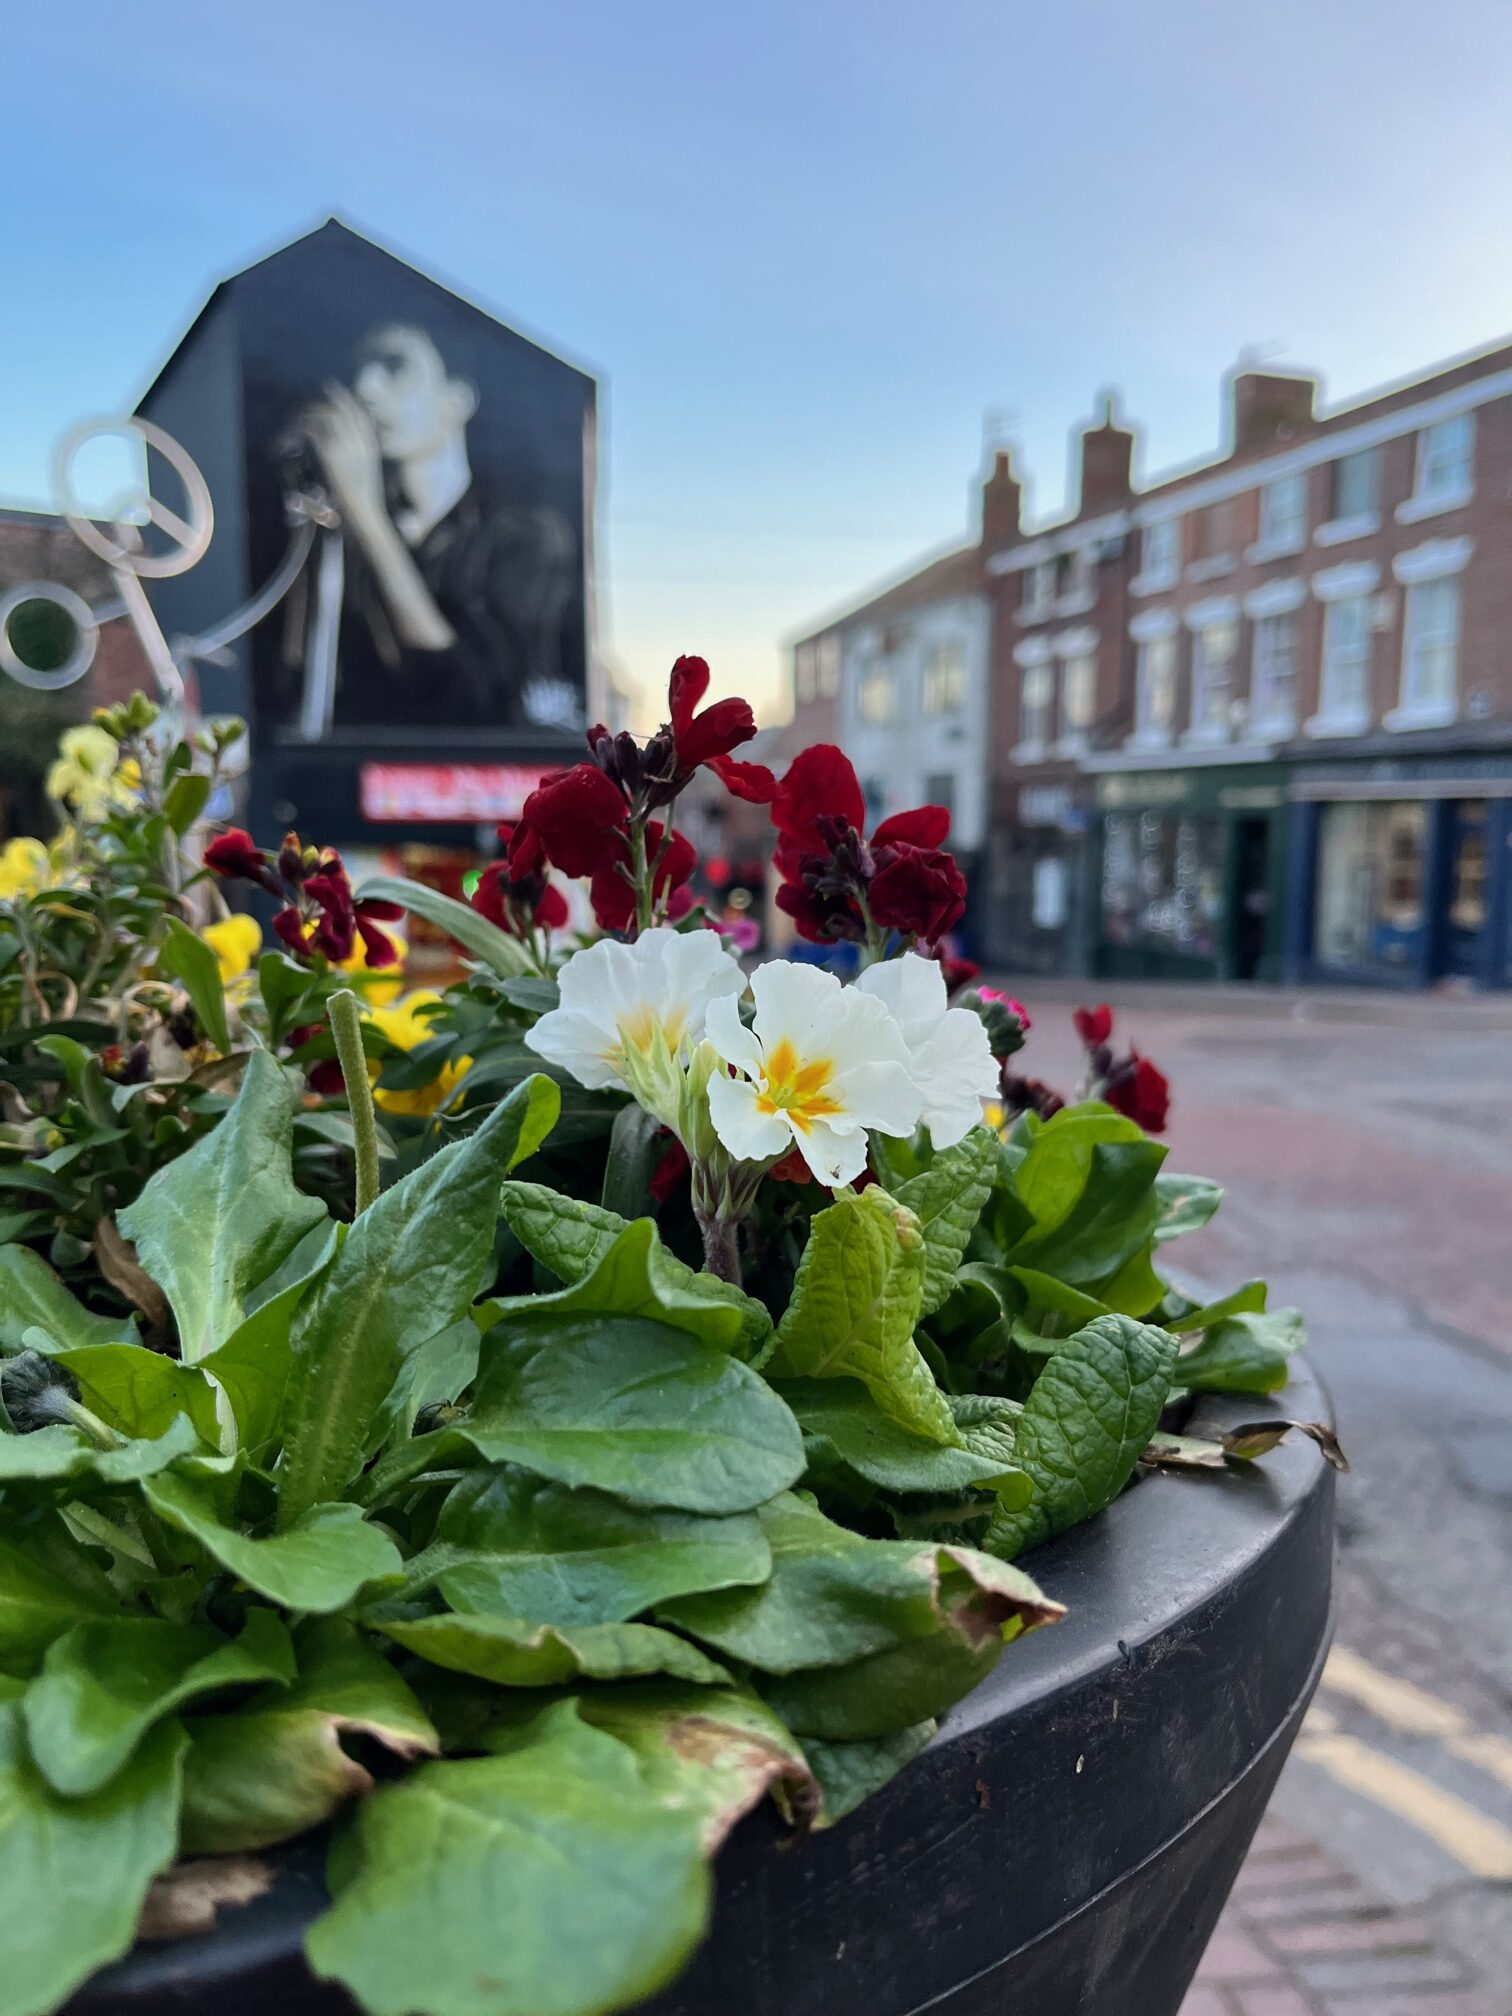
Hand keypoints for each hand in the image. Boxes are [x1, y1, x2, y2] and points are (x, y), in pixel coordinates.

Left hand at [297, 382, 385, 527]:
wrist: (367, 514)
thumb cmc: (365, 507)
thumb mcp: (364, 483)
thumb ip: (355, 468)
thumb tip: (342, 467)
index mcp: (370, 447)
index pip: (358, 414)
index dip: (343, 398)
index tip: (330, 388)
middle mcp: (359, 440)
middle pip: (337, 408)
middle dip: (316, 407)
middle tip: (298, 414)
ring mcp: (346, 443)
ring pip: (321, 415)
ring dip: (301, 419)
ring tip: (288, 431)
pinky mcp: (331, 451)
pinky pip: (309, 429)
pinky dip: (294, 433)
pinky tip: (284, 444)